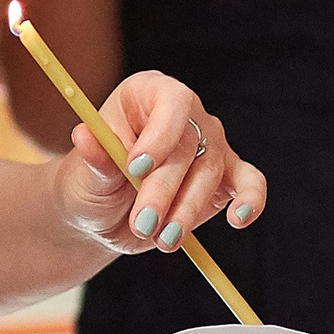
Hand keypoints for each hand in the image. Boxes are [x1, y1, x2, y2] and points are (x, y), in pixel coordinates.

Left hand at [52, 71, 269, 254]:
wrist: (102, 214)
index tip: (137, 168)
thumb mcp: (84, 174)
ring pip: (211, 173)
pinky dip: (250, 200)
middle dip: (165, 190)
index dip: (160, 133)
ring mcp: (210, 144)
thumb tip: (83, 136)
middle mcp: (185, 113)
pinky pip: (248, 184)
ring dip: (187, 210)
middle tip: (143, 223)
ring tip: (163, 239)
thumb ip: (95, 159)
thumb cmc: (91, 183)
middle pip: (189, 146)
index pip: (171, 100)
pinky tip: (238, 218)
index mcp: (147, 93)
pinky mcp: (225, 178)